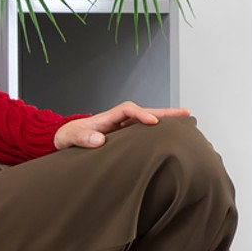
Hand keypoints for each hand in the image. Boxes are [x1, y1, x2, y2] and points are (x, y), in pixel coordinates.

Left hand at [52, 102, 188, 149]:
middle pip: (145, 111)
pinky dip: (159, 133)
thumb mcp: (70, 137)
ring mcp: (123, 128)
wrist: (64, 139)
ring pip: (148, 121)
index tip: (152, 122)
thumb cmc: (67, 137)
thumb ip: (83, 138)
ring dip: (166, 121)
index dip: (141, 114)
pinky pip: (144, 133)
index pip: (129, 110)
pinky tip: (172, 136)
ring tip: (187, 121)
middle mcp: (119, 120)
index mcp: (108, 117)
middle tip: (185, 113)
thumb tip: (100, 140)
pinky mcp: (125, 138)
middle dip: (165, 112)